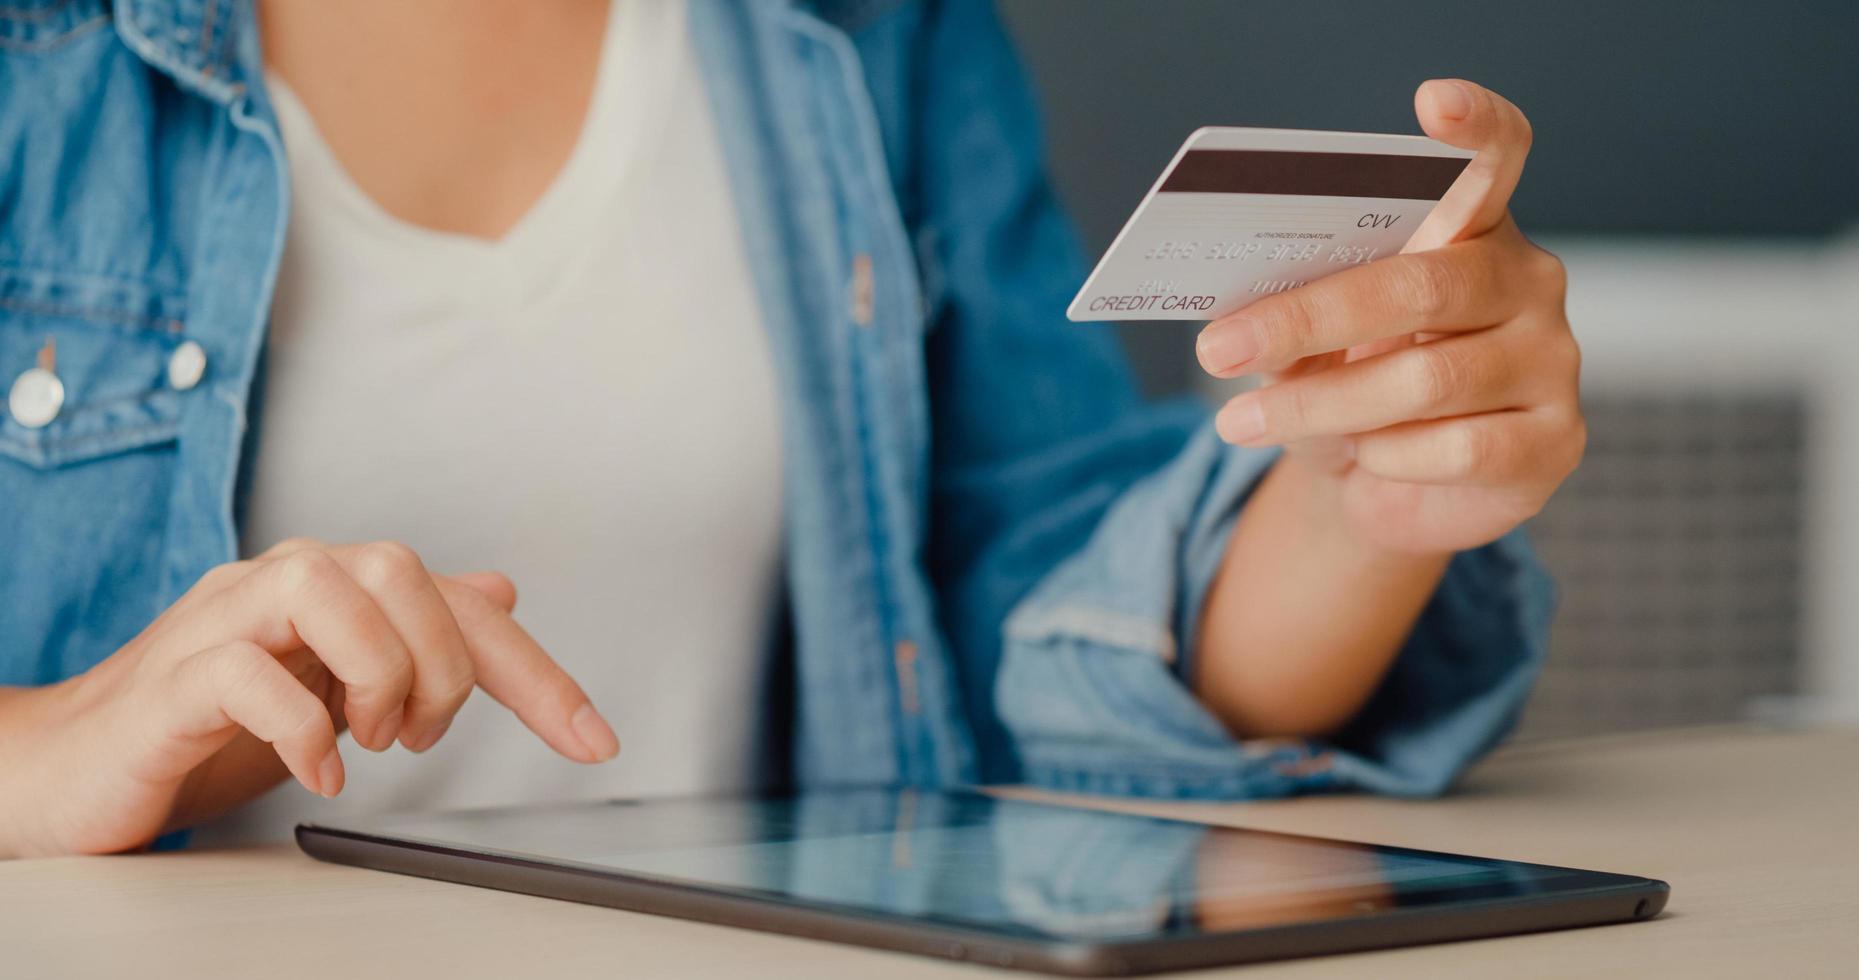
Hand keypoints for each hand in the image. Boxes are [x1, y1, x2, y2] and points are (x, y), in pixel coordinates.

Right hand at [0, 539, 618, 857]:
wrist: (78, 765)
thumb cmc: (209, 722)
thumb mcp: (335, 682)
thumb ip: (413, 636)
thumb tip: (498, 592)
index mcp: (334, 588)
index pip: (458, 606)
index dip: (537, 673)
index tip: (594, 740)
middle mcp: (280, 584)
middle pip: (398, 568)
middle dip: (440, 664)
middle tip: (416, 735)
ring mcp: (221, 622)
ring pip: (325, 585)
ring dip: (375, 673)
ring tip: (369, 739)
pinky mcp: (171, 681)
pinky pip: (244, 670)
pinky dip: (301, 727)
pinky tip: (320, 771)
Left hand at [1195, 79, 1582, 554]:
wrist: (1394, 491)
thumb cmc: (1356, 391)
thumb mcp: (1316, 347)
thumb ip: (1298, 313)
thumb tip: (1239, 322)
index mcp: (1473, 230)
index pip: (1495, 160)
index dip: (1473, 128)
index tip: (1433, 101)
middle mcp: (1528, 282)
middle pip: (1420, 287)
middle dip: (1305, 321)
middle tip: (1217, 349)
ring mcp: (1552, 360)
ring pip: (1427, 379)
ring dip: (1319, 405)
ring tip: (1244, 421)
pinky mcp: (1555, 441)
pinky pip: (1459, 449)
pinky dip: (1387, 457)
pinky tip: (1359, 457)